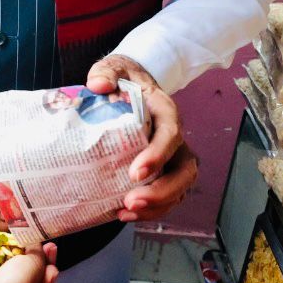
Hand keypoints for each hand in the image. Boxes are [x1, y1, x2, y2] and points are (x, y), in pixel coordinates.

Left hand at [86, 55, 198, 221]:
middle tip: (131, 202)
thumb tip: (98, 85)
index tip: (136, 172)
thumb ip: (106, 73)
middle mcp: (174, 138)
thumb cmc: (124, 79)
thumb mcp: (115, 68)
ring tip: (126, 213)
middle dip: (162, 191)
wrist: (131, 85)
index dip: (158, 156)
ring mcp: (172, 158)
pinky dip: (150, 211)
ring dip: (157, 206)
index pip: (171, 135)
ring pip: (179, 189)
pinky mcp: (162, 172)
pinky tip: (123, 214)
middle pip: (184, 170)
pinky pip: (166, 197)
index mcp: (166, 112)